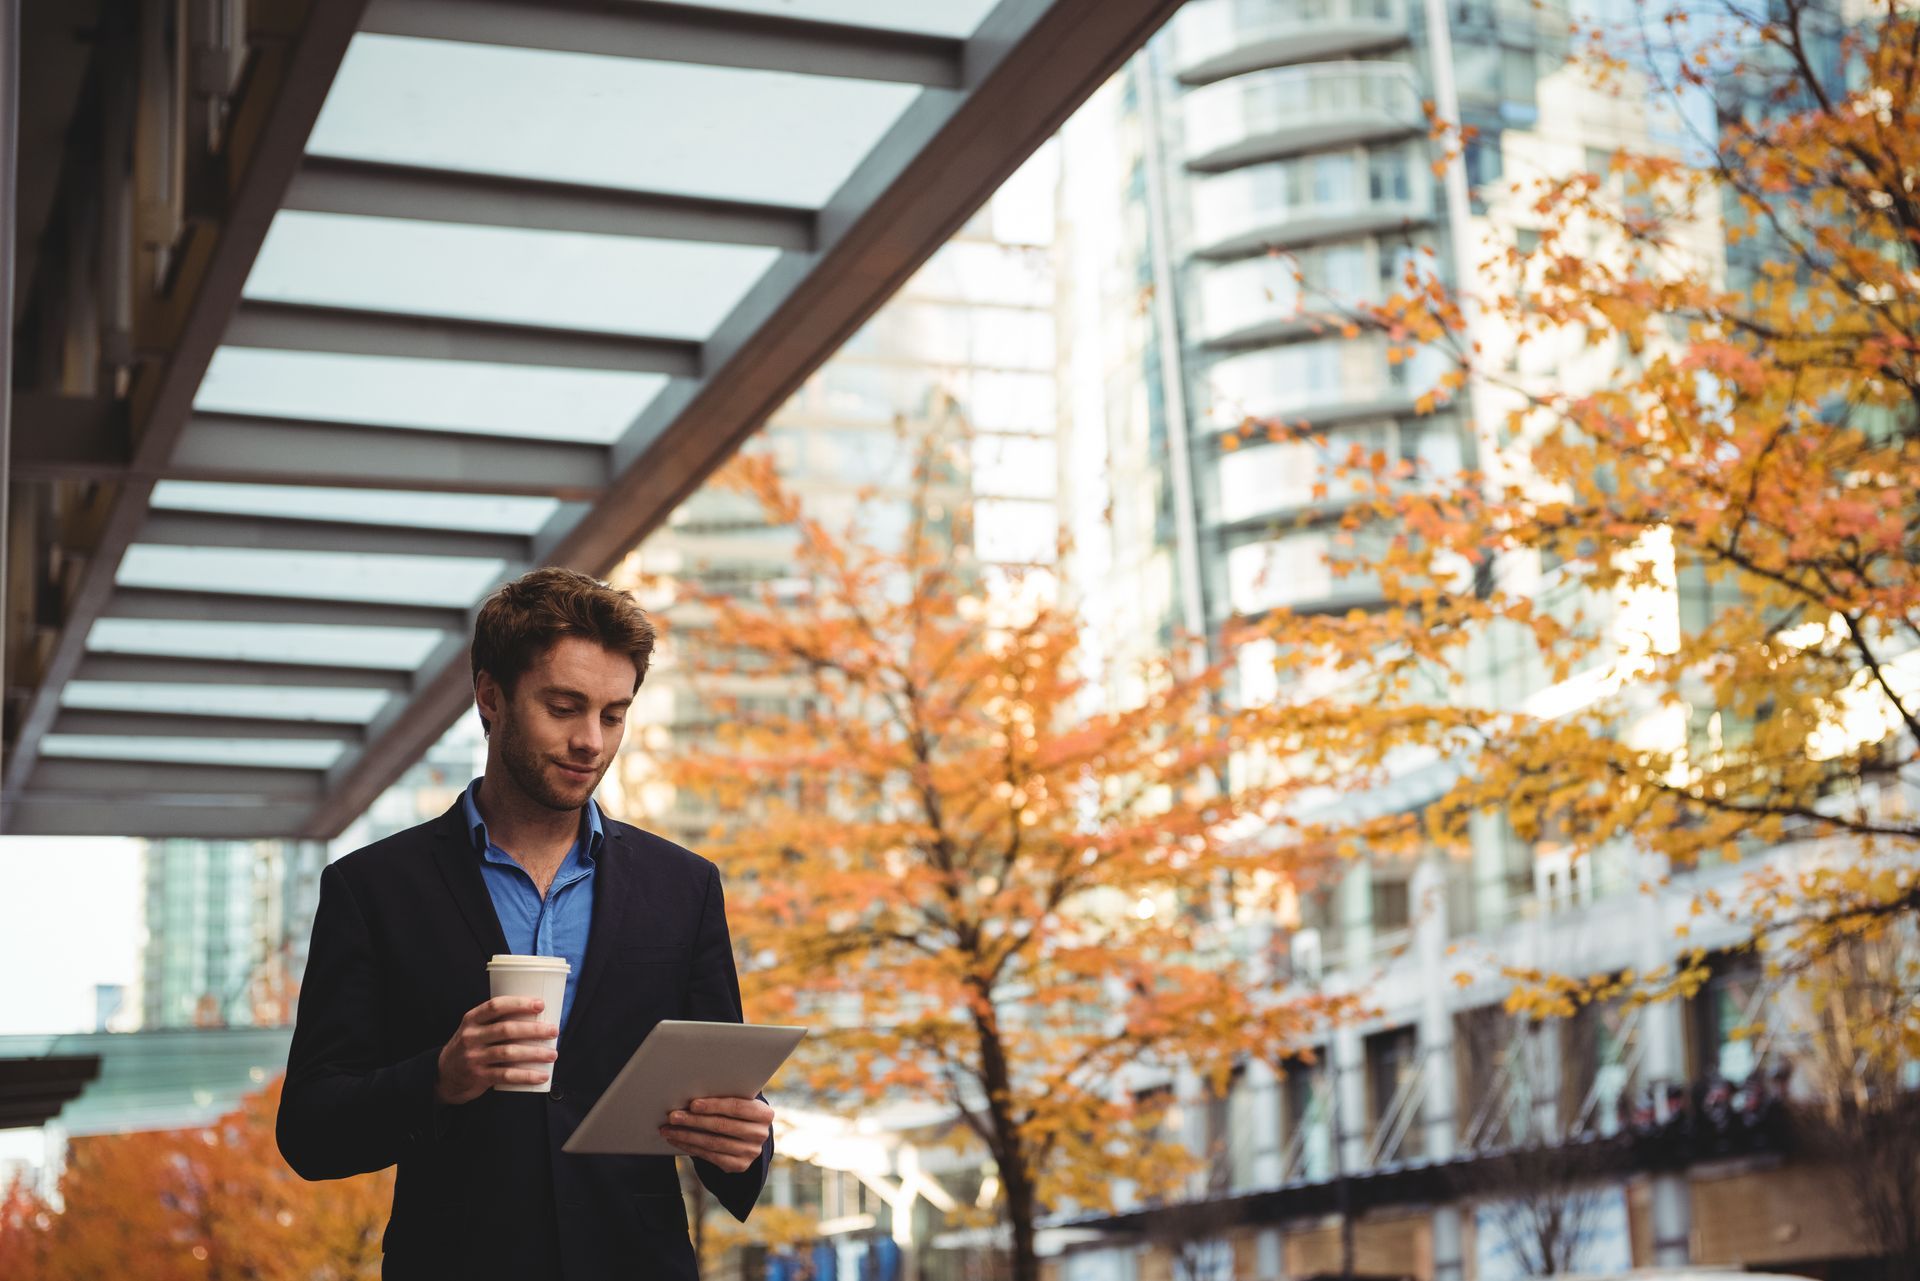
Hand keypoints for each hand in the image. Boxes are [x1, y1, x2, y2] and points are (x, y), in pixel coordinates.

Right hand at [434, 996, 558, 1105]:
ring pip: (508, 1053)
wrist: (445, 1075)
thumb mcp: (475, 1029)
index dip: (519, 1003)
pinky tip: (541, 1076)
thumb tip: (538, 1016)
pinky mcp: (478, 1076)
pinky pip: (506, 1076)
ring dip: (534, 1053)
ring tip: (553, 1054)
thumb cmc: (470, 1046)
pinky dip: (526, 1076)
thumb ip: (497, 1021)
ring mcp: (474, 1057)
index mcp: (472, 1019)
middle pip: (506, 1029)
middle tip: (554, 1030)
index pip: (495, 1006)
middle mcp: (471, 1036)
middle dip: (534, 1029)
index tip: (540, 1004)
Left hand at [659, 1097, 773, 1172]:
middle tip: (673, 1116)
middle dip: (694, 1121)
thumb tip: (690, 1094)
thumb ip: (725, 1097)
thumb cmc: (737, 1112)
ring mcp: (750, 1152)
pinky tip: (677, 1140)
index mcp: (764, 1113)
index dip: (714, 1105)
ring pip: (712, 1143)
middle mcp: (760, 1134)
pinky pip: (710, 1157)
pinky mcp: (739, 1166)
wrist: (749, 1135)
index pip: (737, 1107)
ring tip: (668, 1129)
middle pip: (722, 1126)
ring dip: (686, 1136)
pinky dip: (690, 1147)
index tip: (692, 1104)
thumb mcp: (740, 1102)